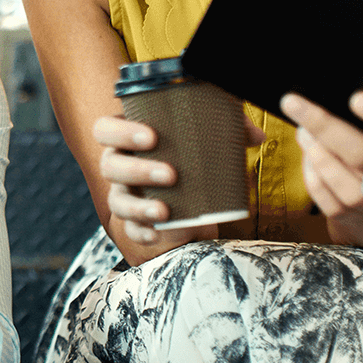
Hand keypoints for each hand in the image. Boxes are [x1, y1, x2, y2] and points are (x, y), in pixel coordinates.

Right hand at [94, 115, 264, 263]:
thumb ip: (230, 129)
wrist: (190, 200)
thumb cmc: (192, 157)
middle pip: (110, 165)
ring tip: (164, 211)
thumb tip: (257, 136)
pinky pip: (132, 230)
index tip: (152, 136)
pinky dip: (144, 233)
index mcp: (128, 139)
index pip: (105, 129)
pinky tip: (159, 233)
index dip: (121, 131)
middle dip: (138, 170)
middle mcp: (120, 167)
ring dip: (139, 206)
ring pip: (118, 201)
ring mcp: (125, 196)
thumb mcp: (208, 138)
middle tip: (171, 174)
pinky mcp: (136, 223)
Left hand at [282, 91, 362, 257]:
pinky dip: (314, 179)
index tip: (356, 99)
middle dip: (326, 128)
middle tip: (295, 104)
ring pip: (350, 189)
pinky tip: (309, 157)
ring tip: (303, 132)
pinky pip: (332, 204)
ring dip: (319, 158)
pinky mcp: (362, 220)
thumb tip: (332, 96)